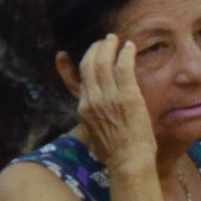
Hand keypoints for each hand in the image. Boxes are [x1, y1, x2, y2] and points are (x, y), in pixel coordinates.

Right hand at [77, 35, 156, 178]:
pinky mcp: (126, 95)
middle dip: (94, 49)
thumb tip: (98, 123)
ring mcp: (108, 97)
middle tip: (103, 41)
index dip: (74, 64)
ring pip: (103, 62)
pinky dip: (125, 54)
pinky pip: (123, 67)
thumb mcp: (97, 137)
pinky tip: (130, 46)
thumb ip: (95, 123)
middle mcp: (92, 100)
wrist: (128, 161)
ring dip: (108, 47)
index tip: (70, 55)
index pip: (77, 80)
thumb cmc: (117, 154)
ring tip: (114, 39)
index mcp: (83, 109)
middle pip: (88, 65)